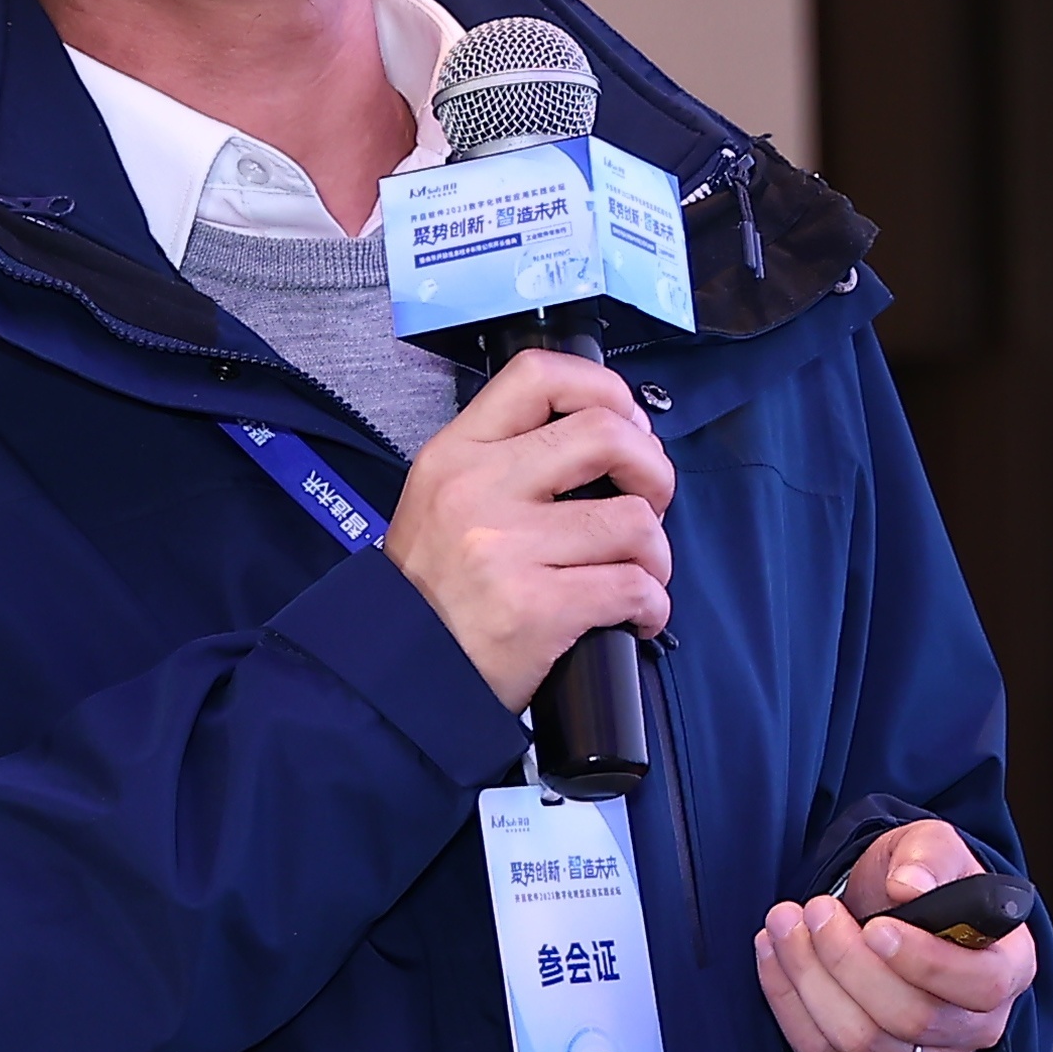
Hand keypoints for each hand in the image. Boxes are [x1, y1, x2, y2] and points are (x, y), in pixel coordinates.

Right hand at [384, 348, 675, 710]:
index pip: (539, 376)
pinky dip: (652, 605)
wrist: (397, 675)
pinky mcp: (537, 608)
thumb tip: (609, 438)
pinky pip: (633, 587)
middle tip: (650, 500)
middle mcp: (480, 490)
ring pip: (634, 521)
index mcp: (457, 454)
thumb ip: (507, 460)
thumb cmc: (432, 592)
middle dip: (653, 469)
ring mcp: (508, 549)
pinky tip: (635, 616)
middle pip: (606, 435)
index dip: (603, 389)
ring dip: (656, 552)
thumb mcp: (441, 498)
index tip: (626, 424)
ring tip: (639, 572)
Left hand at [754, 819, 1037, 1051]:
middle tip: (813, 909)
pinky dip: (789, 1007)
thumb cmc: (922, 882)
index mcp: (1008, 967)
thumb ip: (928, 856)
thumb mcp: (932, 847)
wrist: (890, 913)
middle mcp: (977, 1028)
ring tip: (782, 923)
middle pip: (911, 1018)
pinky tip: (771, 956)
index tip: (875, 926)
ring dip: (810, 980)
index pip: (981, 986)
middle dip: (848, 961)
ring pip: (861, 1042)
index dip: (926, 962)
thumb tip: (910, 886)